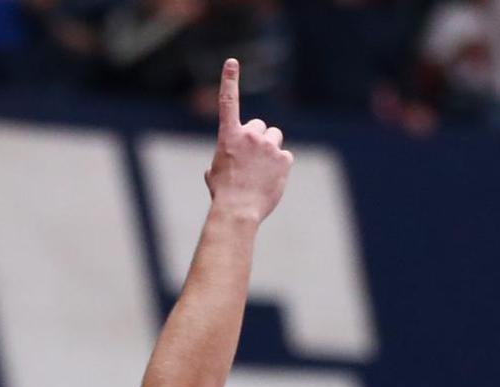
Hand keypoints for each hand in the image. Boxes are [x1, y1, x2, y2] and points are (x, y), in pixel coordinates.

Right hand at [203, 59, 291, 224]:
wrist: (238, 210)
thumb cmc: (223, 193)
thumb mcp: (214, 173)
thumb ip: (221, 160)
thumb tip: (219, 166)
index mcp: (229, 136)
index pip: (228, 102)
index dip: (229, 80)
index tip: (232, 62)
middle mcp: (250, 136)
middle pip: (260, 126)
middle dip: (258, 139)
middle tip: (252, 159)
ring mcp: (269, 146)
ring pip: (275, 138)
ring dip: (270, 149)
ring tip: (261, 171)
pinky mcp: (284, 158)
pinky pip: (285, 157)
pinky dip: (279, 167)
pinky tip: (269, 180)